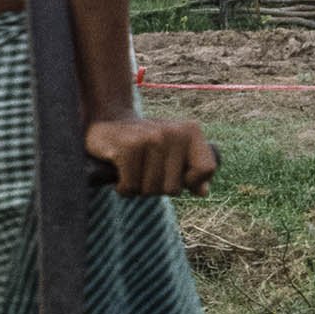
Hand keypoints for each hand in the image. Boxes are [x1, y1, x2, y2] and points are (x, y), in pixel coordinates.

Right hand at [85, 115, 217, 197]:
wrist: (108, 121)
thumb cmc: (145, 143)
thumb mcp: (173, 152)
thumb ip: (192, 169)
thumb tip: (203, 192)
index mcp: (191, 131)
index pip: (206, 169)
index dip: (191, 181)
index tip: (174, 174)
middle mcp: (174, 132)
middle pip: (174, 188)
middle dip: (157, 188)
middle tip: (146, 171)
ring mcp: (151, 138)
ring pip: (151, 189)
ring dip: (138, 188)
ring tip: (133, 170)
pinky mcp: (128, 147)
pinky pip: (131, 186)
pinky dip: (123, 188)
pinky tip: (120, 173)